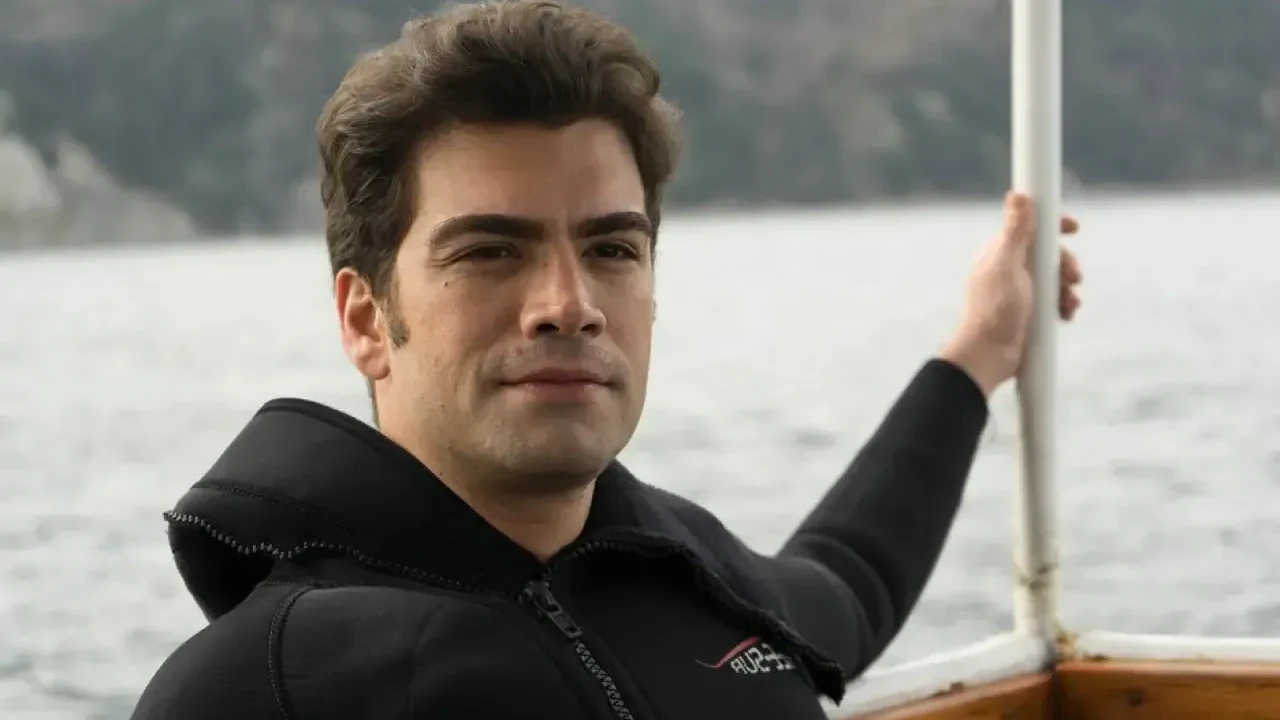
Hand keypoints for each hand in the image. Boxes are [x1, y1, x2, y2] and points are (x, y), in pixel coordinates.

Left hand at [940, 191, 1081, 396]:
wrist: (989, 355)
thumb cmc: (994, 310)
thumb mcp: (1007, 265)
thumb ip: (1015, 232)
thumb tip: (1017, 195)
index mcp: (1000, 254)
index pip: (1030, 229)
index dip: (1052, 226)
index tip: (1072, 227)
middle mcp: (1009, 270)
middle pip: (1048, 255)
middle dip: (1064, 264)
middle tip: (1074, 277)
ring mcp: (1019, 292)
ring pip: (1054, 280)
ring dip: (1067, 288)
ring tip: (1069, 302)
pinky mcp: (1028, 313)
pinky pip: (1053, 302)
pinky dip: (1063, 305)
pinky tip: (1066, 314)